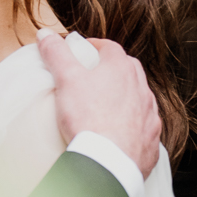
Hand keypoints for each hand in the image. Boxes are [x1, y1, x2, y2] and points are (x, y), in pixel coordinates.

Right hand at [37, 29, 161, 178]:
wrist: (109, 161)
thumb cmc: (89, 117)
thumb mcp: (66, 80)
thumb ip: (56, 54)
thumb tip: (45, 34)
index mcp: (122, 68)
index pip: (109, 48)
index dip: (95, 46)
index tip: (83, 51)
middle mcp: (141, 88)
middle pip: (129, 70)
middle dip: (113, 69)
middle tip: (94, 75)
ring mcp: (149, 115)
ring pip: (140, 98)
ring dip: (126, 97)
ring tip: (107, 105)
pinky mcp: (151, 139)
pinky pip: (144, 127)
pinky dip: (133, 125)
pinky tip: (121, 133)